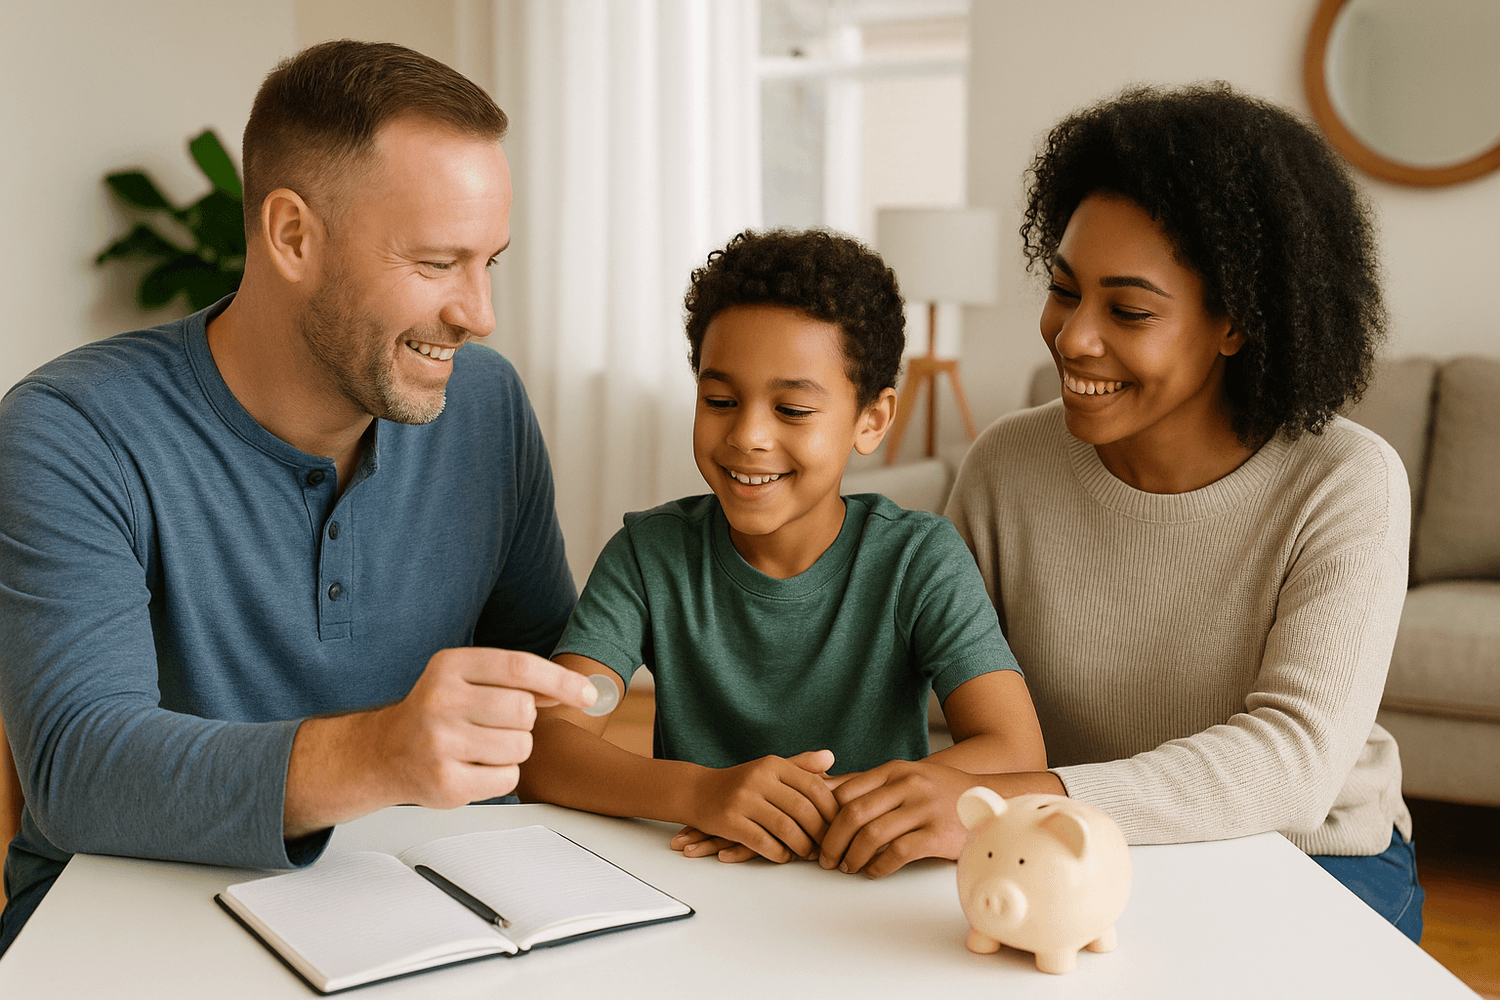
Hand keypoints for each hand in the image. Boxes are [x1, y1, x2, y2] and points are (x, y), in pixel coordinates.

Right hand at [371, 647, 599, 806]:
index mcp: (449, 666)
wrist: (384, 753)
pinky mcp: (445, 783)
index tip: (589, 694)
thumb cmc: (437, 712)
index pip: (520, 667)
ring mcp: (440, 744)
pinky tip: (474, 766)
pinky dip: (502, 775)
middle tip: (498, 724)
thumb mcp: (467, 679)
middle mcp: (440, 701)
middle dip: (524, 721)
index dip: (562, 681)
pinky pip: (508, 779)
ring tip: (483, 746)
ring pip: (521, 747)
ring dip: (514, 750)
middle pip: (524, 711)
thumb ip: (516, 680)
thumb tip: (576, 688)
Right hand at [679, 750, 837, 862]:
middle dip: (820, 832)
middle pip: (802, 809)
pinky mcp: (728, 820)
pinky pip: (763, 843)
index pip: (813, 786)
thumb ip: (801, 765)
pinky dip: (779, 853)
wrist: (697, 791)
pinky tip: (785, 856)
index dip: (831, 809)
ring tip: (809, 854)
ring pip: (785, 828)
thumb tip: (831, 758)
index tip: (840, 825)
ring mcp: (742, 799)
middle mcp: (758, 778)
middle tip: (828, 846)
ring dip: (802, 846)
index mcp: (772, 764)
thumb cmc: (741, 783)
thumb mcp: (769, 768)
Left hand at [817, 759, 978, 877]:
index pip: (845, 792)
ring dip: (852, 856)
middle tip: (825, 858)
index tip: (817, 835)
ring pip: (872, 834)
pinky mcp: (937, 834)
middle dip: (832, 841)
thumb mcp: (904, 777)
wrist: (990, 798)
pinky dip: (878, 866)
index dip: (825, 818)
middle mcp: (907, 786)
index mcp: (893, 771)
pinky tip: (873, 872)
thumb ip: (868, 785)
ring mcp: (923, 809)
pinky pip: (897, 853)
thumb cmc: (939, 791)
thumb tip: (823, 790)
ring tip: (847, 867)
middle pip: (853, 814)